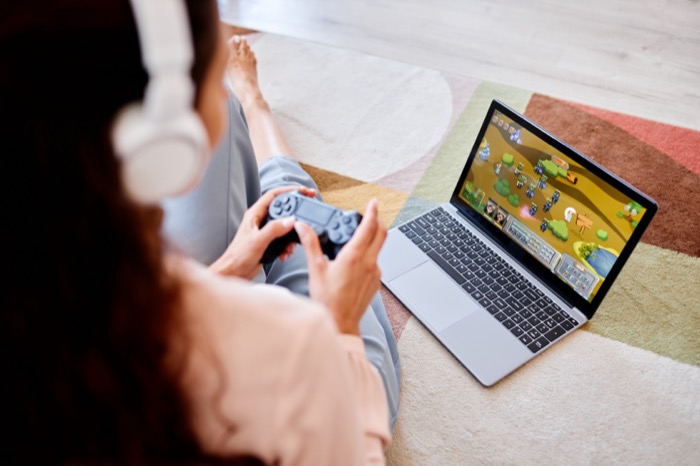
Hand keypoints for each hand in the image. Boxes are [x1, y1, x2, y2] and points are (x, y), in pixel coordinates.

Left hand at [210, 186, 316, 279]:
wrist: (234, 272)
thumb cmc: (238, 256)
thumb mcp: (257, 241)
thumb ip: (274, 229)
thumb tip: (290, 220)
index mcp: (255, 214)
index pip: (274, 195)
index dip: (289, 190)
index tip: (303, 191)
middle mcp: (260, 220)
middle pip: (282, 208)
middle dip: (296, 210)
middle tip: (308, 206)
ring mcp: (265, 231)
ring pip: (285, 225)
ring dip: (292, 234)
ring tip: (293, 244)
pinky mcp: (269, 242)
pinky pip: (284, 239)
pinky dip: (288, 245)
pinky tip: (285, 253)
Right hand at [296, 198, 386, 335]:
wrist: (340, 324)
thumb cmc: (328, 301)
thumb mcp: (316, 269)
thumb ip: (311, 244)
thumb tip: (303, 227)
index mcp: (355, 256)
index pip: (369, 227)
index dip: (372, 211)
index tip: (373, 202)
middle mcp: (369, 263)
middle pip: (381, 234)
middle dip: (377, 221)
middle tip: (370, 214)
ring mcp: (375, 273)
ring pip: (379, 248)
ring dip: (372, 239)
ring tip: (358, 237)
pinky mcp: (376, 282)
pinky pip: (375, 262)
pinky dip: (369, 255)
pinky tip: (356, 260)